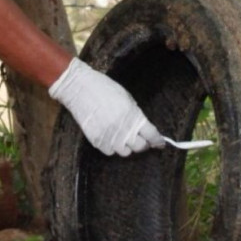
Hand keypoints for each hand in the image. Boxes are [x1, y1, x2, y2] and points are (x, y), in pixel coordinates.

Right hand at [48, 58, 165, 155]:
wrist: (80, 88)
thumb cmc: (104, 89)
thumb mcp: (127, 98)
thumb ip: (136, 115)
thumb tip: (145, 128)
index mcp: (133, 115)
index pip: (151, 134)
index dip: (158, 140)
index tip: (160, 143)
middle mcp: (123, 128)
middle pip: (140, 146)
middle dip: (143, 143)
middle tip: (140, 138)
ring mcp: (109, 136)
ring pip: (125, 152)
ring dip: (127, 146)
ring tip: (123, 137)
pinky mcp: (97, 140)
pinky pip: (110, 152)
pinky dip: (112, 147)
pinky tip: (110, 137)